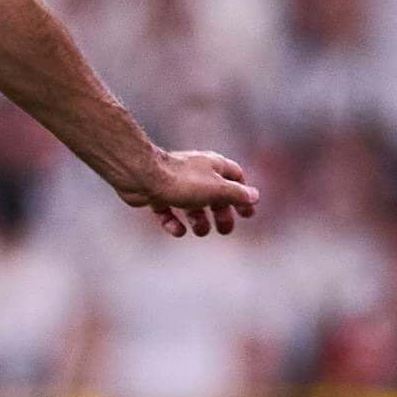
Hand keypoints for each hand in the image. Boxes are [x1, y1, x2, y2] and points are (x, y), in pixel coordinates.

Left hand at [120, 150, 258, 236]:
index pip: (236, 178)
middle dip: (221, 214)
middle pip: (214, 194)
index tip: (247, 214)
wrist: (140, 176)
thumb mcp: (217, 189)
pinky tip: (178, 230)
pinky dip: (173, 222)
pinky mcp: (155, 193)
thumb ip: (237, 194)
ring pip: (191, 204)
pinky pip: (167, 210)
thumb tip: (255, 197)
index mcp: (213, 165)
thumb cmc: (182, 181)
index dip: (243, 196)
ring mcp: (174, 183)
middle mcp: (195, 172)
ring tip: (200, 231)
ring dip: (198, 220)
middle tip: (225, 230)